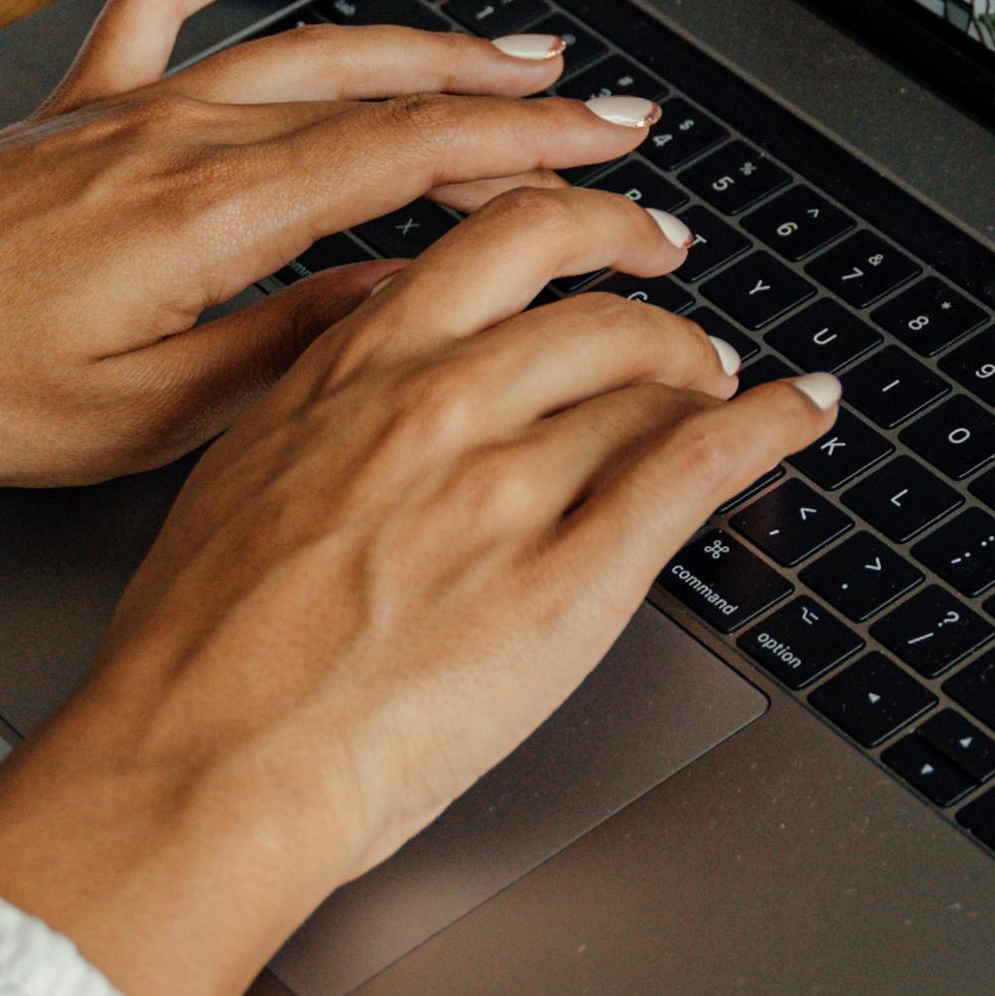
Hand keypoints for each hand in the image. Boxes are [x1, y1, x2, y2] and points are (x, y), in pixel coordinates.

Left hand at [0, 0, 673, 478]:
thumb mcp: (138, 418)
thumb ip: (281, 355)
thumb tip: (396, 313)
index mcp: (207, 222)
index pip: (410, 166)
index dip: (532, 162)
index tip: (613, 169)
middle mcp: (179, 143)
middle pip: (382, 95)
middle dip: (512, 101)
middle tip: (608, 116)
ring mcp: (131, 111)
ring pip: (308, 53)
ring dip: (424, 47)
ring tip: (516, 54)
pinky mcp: (81, 105)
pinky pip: (177, 2)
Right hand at [0, 181, 839, 995]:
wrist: (197, 768)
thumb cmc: (194, 661)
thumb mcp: (236, 483)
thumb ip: (321, 416)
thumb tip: (370, 393)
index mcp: (349, 374)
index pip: (492, 244)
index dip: (571, 227)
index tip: (597, 233)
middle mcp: (437, 405)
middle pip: (590, 300)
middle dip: (653, 302)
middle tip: (682, 319)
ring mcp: (508, 489)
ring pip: (649, 381)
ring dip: (705, 377)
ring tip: (726, 391)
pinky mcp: (570, 580)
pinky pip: (697, 467)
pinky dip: (769, 426)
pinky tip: (799, 412)